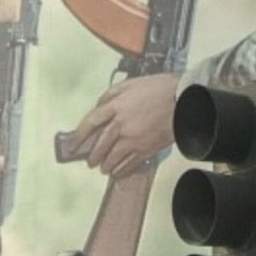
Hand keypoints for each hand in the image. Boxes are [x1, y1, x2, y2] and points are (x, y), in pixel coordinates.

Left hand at [63, 75, 179, 177]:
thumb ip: (111, 94)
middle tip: (89, 161)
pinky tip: (116, 172)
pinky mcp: (146, 149)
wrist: (182, 102)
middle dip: (93, 155)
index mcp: (115, 106)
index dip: (79, 135)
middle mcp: (121, 125)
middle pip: (100, 144)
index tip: (73, 145)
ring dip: (105, 165)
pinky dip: (120, 169)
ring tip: (102, 169)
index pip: (91, 122)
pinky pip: (129, 163)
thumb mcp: (130, 83)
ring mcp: (133, 139)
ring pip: (112, 157)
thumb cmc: (159, 89)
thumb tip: (99, 106)